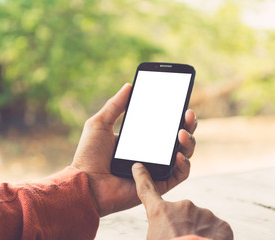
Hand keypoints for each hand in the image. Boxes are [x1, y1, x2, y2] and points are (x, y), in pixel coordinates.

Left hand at [71, 83, 196, 216]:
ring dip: (189, 141)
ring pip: (184, 154)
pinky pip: (180, 174)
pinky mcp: (159, 183)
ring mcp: (157, 168)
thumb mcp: (100, 124)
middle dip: (188, 124)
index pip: (163, 125)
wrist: (86, 183)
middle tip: (188, 113)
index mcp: (140, 139)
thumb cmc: (89, 155)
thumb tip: (129, 85)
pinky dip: (185, 164)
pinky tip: (179, 155)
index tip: (181, 102)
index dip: (175, 114)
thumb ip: (114, 105)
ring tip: (182, 132)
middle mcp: (151, 153)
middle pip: (178, 137)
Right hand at [132, 163, 233, 239]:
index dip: (142, 177)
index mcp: (161, 212)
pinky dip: (213, 239)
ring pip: (200, 222)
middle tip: (182, 239)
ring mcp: (203, 213)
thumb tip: (166, 228)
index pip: (147, 190)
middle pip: (182, 215)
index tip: (138, 167)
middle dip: (184, 227)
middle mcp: (182, 207)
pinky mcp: (220, 224)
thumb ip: (160, 227)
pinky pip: (216, 230)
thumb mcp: (154, 237)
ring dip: (199, 233)